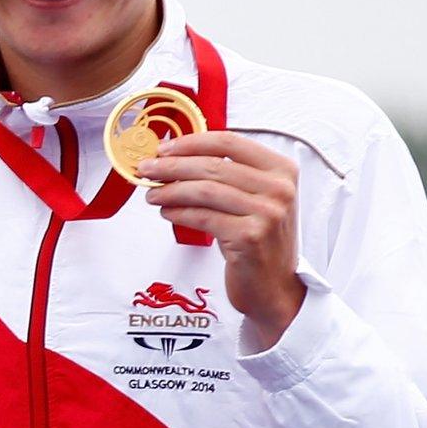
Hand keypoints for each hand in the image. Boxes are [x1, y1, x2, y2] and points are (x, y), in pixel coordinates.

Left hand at [138, 131, 305, 347]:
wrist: (274, 285)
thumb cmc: (258, 238)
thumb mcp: (253, 198)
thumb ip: (227, 174)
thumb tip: (174, 155)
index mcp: (281, 169)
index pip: (229, 142)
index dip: (191, 142)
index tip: (163, 148)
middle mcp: (279, 188)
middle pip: (212, 165)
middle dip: (171, 166)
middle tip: (145, 169)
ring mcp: (267, 213)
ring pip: (204, 190)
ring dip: (169, 191)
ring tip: (151, 194)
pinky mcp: (250, 236)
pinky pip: (202, 217)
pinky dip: (177, 212)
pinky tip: (165, 212)